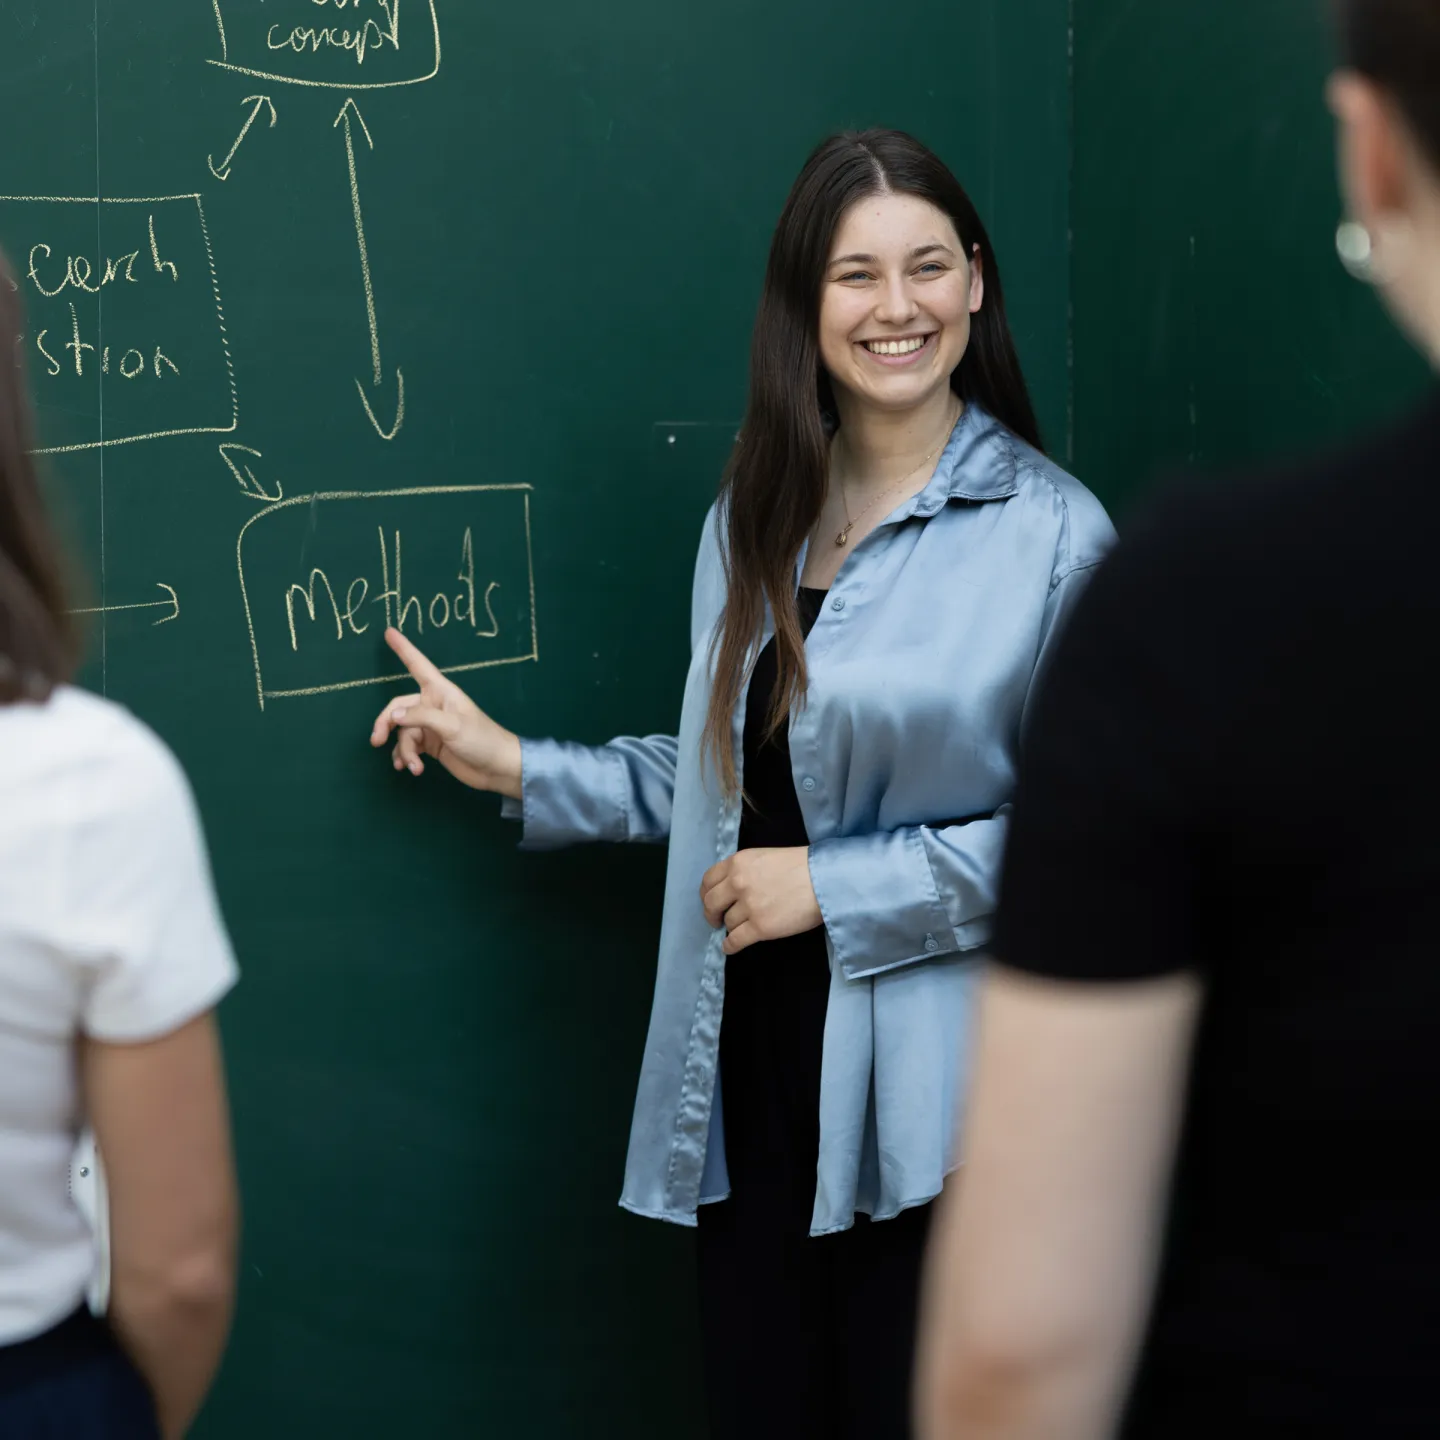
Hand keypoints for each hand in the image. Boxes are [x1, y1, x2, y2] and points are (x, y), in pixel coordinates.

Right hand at [369, 628, 522, 796]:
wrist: (497, 768)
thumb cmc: (481, 739)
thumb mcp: (452, 725)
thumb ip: (420, 717)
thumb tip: (392, 716)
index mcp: (440, 691)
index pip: (417, 665)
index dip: (403, 649)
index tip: (389, 632)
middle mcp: (432, 705)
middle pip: (398, 707)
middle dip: (386, 723)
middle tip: (376, 741)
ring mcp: (431, 725)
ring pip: (402, 731)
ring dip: (402, 749)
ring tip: (409, 766)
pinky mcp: (431, 744)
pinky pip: (408, 746)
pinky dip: (405, 756)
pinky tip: (409, 768)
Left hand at [700, 847, 822, 955]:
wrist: (824, 879)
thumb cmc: (801, 865)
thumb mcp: (765, 856)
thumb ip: (745, 869)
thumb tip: (732, 887)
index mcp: (738, 862)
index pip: (708, 880)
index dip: (706, 894)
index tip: (710, 900)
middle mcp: (738, 883)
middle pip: (711, 903)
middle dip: (711, 914)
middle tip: (716, 920)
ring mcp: (748, 906)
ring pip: (727, 923)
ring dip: (730, 927)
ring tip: (738, 929)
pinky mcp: (760, 928)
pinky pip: (735, 941)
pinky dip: (730, 946)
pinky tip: (730, 947)